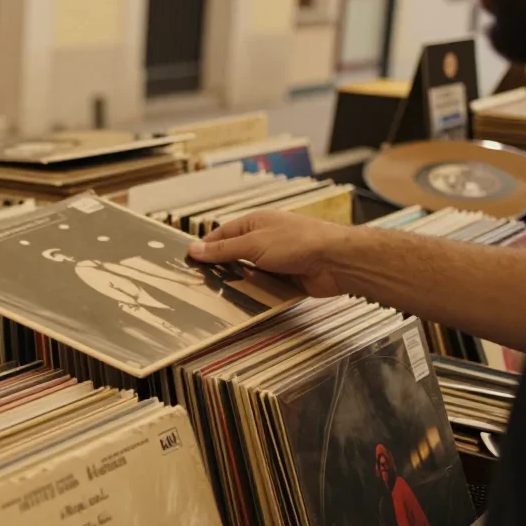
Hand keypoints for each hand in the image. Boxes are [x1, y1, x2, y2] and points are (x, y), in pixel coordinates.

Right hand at [186, 210, 354, 297]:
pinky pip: (262, 287)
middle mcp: (264, 240)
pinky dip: (255, 293)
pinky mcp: (285, 278)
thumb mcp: (253, 243)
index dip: (205, 247)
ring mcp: (275, 260)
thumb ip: (224, 249)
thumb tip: (195, 248)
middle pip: (234, 255)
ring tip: (219, 295)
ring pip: (247, 273)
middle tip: (200, 282)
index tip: (189, 262)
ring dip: (238, 283)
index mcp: (255, 223)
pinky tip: (244, 302)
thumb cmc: (300, 242)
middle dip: (220, 268)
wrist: (336, 261)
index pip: (222, 235)